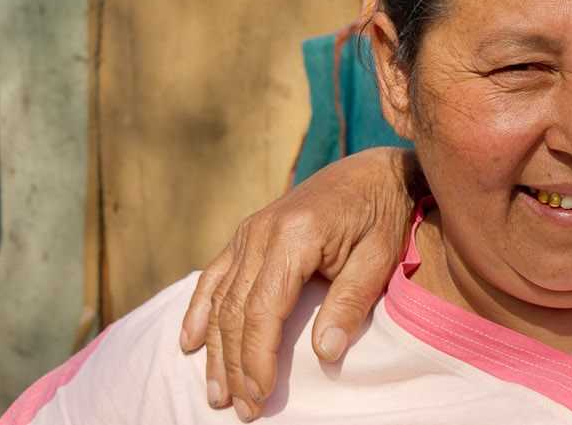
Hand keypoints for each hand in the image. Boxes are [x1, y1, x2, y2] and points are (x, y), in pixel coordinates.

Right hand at [179, 146, 419, 420]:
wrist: (374, 171)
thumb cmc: (382, 214)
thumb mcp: (378, 257)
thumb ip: (349, 302)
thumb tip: (325, 353)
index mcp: (294, 236)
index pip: (263, 311)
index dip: (257, 358)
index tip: (260, 396)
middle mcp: (260, 232)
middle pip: (235, 311)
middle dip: (235, 365)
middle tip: (241, 409)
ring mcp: (248, 232)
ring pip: (220, 300)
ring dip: (215, 350)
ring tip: (216, 393)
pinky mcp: (246, 234)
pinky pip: (214, 276)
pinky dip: (199, 311)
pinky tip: (189, 344)